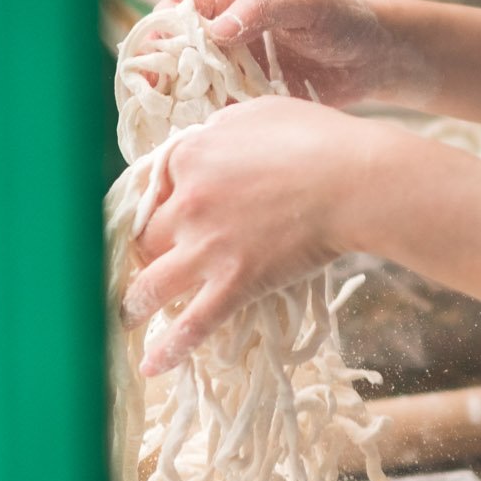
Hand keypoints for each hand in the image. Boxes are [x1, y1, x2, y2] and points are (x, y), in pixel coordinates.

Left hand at [119, 96, 375, 373]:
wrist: (355, 181)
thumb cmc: (318, 139)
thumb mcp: (259, 114)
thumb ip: (222, 129)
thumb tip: (210, 141)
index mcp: (189, 157)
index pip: (153, 188)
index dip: (158, 205)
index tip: (162, 218)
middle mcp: (187, 204)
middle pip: (147, 237)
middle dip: (145, 252)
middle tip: (148, 264)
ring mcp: (208, 247)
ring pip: (152, 284)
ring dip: (134, 304)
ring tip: (124, 317)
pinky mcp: (236, 282)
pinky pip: (194, 324)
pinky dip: (170, 349)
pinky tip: (152, 366)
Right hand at [155, 0, 432, 109]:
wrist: (378, 58)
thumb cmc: (344, 18)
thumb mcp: (306, 3)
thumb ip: (263, 8)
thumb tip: (218, 29)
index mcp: (230, 2)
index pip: (177, 12)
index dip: (156, 33)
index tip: (147, 58)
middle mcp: (225, 37)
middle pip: (175, 55)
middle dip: (158, 77)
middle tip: (148, 103)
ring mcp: (235, 71)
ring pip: (190, 88)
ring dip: (176, 107)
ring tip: (163, 130)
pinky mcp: (250, 101)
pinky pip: (218, 114)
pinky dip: (205, 127)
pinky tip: (196, 144)